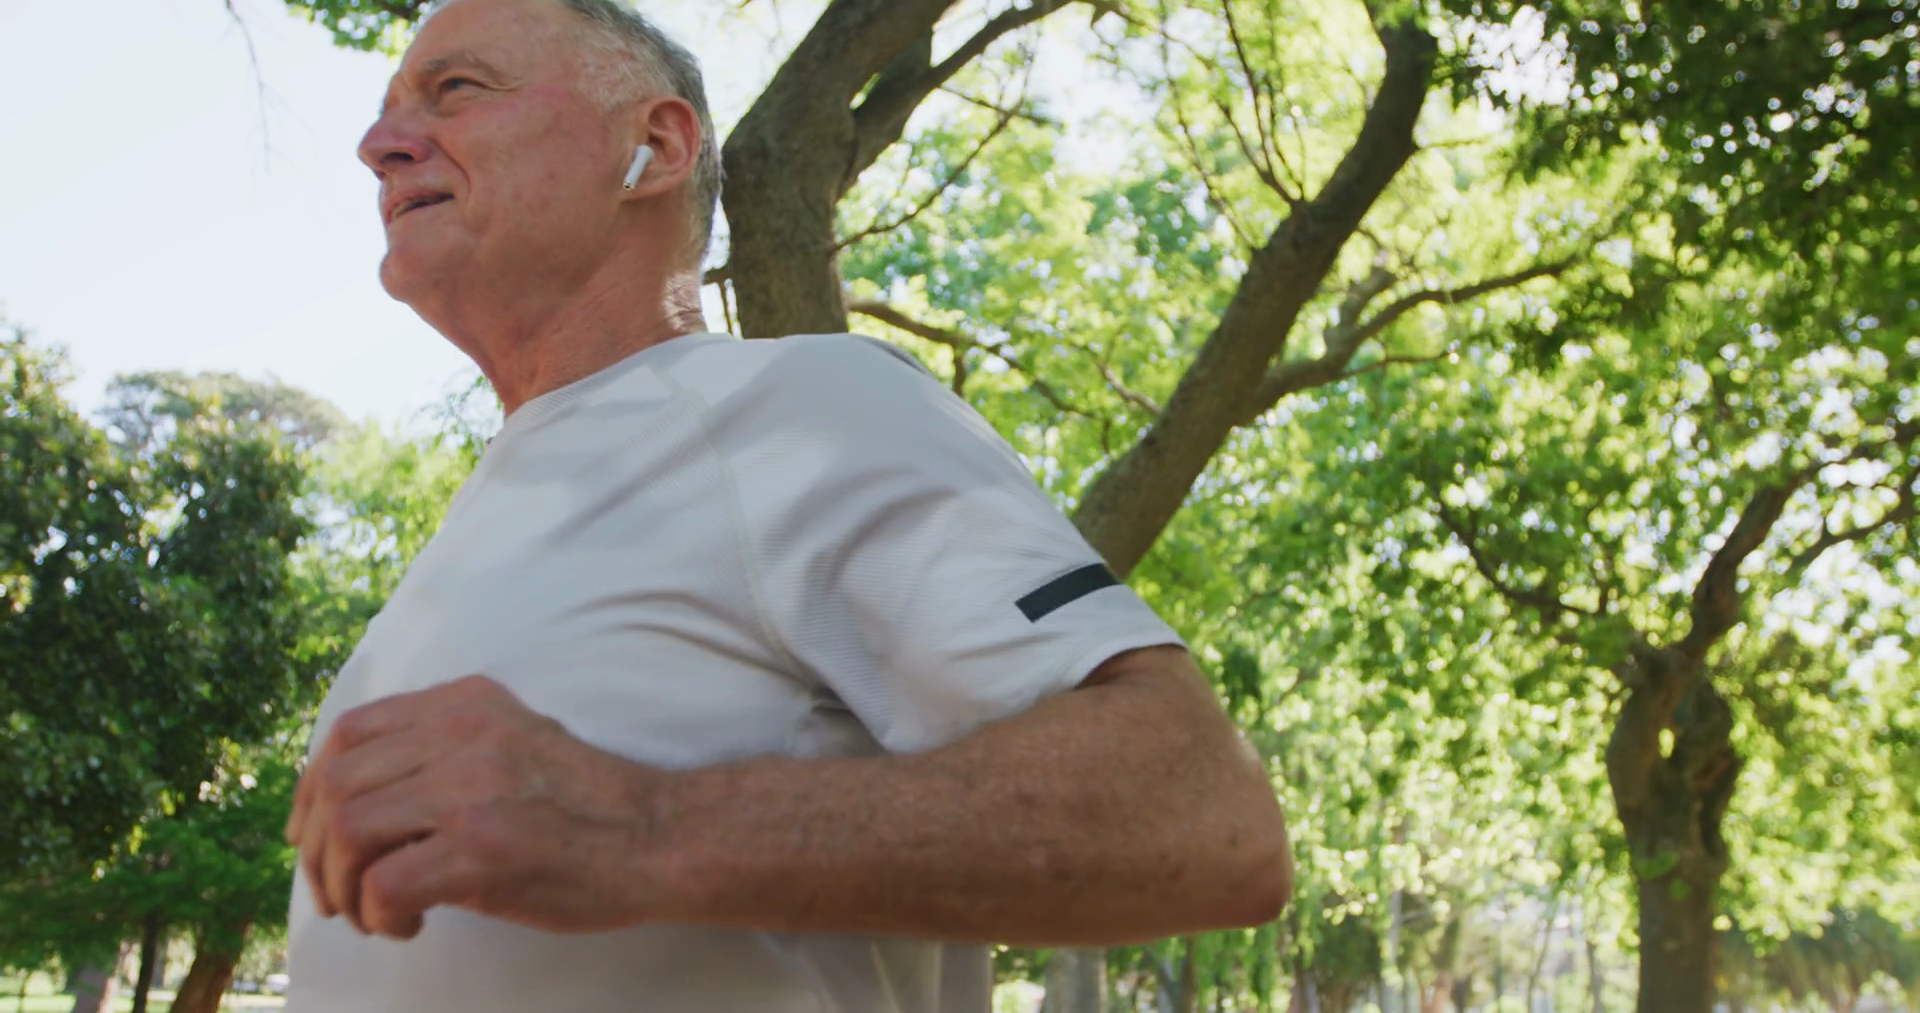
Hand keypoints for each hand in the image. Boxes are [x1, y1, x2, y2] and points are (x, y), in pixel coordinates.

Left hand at [285, 675, 663, 938]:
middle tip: (334, 893)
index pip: (350, 732)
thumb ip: (448, 748)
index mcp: (466, 705)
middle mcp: (462, 735)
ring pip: (347, 832)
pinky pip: (383, 883)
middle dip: (316, 851)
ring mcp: (471, 790)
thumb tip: (360, 796)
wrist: (659, 837)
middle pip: (338, 783)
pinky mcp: (482, 849)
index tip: (311, 835)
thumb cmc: (589, 807)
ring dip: (340, 887)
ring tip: (369, 914)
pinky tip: (408, 924)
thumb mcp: (514, 742)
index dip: (312, 789)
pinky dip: (377, 914)